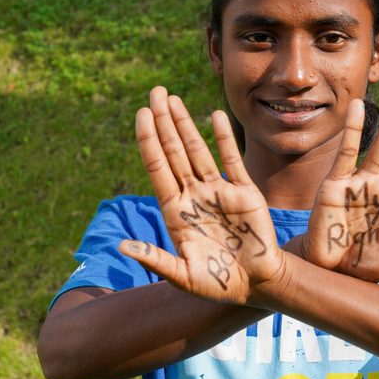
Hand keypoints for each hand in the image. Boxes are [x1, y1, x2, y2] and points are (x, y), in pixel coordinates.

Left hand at [118, 87, 283, 304]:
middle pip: (174, 151)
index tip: (142, 114)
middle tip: (154, 92)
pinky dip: (223, 138)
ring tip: (172, 98)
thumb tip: (122, 246)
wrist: (256, 286)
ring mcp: (218, 192)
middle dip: (163, 122)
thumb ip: (155, 259)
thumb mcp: (182, 276)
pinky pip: (231, 160)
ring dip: (185, 124)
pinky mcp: (244, 192)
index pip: (157, 167)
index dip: (149, 140)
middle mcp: (193, 196)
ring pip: (197, 150)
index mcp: (175, 212)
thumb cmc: (217, 285)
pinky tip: (212, 116)